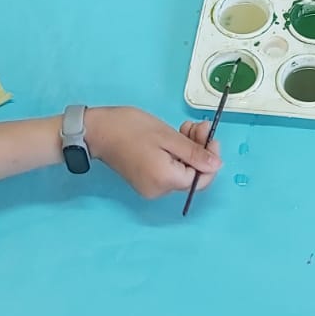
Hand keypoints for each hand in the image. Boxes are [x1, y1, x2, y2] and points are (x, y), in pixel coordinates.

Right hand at [85, 106, 222, 198]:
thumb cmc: (130, 128)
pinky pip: (169, 171)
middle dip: (200, 149)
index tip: (209, 135)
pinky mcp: (145, 180)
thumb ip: (194, 152)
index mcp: (166, 180)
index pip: (202, 179)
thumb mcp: (167, 136)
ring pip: (182, 171)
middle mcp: (159, 190)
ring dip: (189, 149)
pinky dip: (176, 155)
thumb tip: (216, 165)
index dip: (211, 158)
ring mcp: (151, 187)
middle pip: (192, 175)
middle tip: (197, 125)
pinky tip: (174, 138)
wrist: (97, 130)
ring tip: (185, 128)